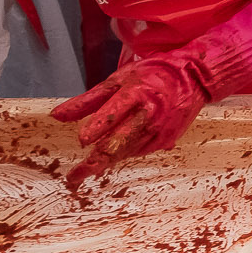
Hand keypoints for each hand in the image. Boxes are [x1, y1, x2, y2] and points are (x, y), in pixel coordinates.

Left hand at [51, 54, 211, 186]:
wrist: (194, 77)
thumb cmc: (153, 75)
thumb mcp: (118, 80)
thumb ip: (87, 101)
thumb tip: (57, 115)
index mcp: (136, 94)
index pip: (113, 114)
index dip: (97, 128)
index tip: (81, 141)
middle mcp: (148, 114)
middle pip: (118, 143)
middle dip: (95, 163)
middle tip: (74, 177)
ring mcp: (159, 130)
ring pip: (126, 152)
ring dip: (106, 161)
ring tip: (87, 170)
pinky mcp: (166, 140)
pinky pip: (139, 151)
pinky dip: (125, 152)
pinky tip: (117, 150)